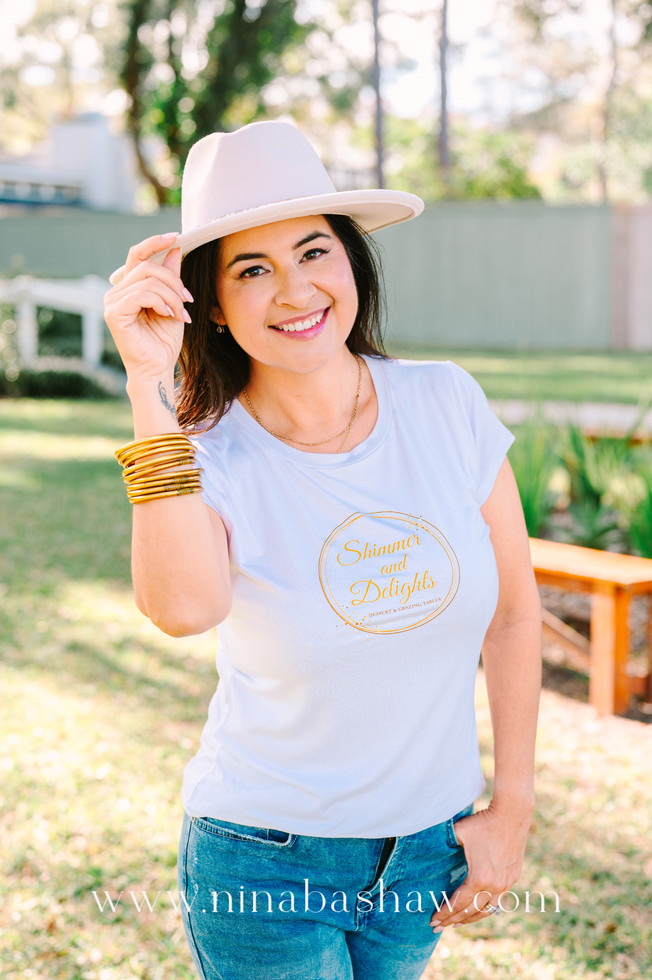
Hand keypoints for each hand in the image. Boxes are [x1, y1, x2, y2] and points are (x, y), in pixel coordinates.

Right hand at [103, 233, 192, 381]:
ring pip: (147, 281)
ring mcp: (112, 302)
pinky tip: (169, 315)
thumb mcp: (174, 302)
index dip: (155, 242)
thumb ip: (171, 277)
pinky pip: (141, 294)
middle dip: (173, 281)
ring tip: (181, 314)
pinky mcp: (113, 313)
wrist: (158, 368)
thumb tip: (175, 248)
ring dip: (172, 296)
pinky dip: (161, 302)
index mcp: (129, 287)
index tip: (176, 236)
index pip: (138, 255)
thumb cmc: (164, 340)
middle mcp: (116, 292)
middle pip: (147, 267)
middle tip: (188, 299)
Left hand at [430, 799, 532, 930]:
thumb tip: (431, 849)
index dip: (444, 913)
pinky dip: (485, 908)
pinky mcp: (513, 878)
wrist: (512, 813)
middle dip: (452, 920)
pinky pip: (498, 901)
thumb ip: (445, 844)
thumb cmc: (483, 822)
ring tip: (457, 922)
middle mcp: (495, 886)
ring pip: (487, 910)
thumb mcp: (459, 832)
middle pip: (471, 912)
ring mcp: (506, 883)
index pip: (458, 903)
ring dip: (470, 918)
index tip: (433, 919)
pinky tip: (477, 909)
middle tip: (438, 927)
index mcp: (479, 877)